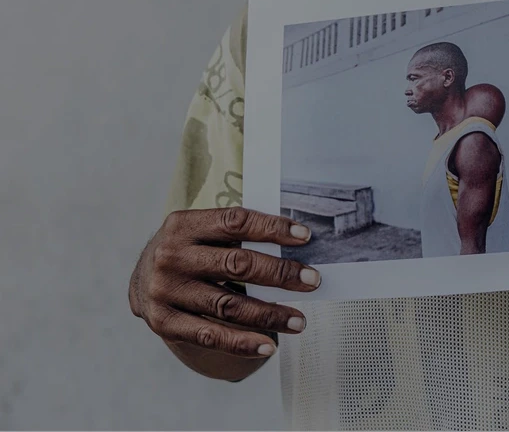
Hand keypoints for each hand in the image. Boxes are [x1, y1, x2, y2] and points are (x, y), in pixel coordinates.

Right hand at [129, 207, 319, 359]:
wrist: (140, 280)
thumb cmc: (185, 250)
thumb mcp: (198, 230)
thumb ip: (233, 234)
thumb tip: (291, 244)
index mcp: (183, 224)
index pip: (235, 221)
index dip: (272, 228)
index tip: (304, 236)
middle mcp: (172, 256)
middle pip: (236, 264)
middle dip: (279, 273)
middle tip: (311, 280)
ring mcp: (167, 291)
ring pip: (229, 305)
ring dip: (270, 314)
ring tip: (299, 320)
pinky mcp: (165, 323)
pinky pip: (210, 335)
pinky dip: (242, 343)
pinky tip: (268, 345)